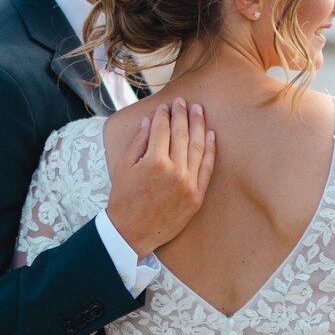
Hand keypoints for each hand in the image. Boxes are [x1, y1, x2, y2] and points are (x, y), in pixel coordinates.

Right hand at [105, 98, 215, 257]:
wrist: (131, 233)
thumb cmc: (124, 199)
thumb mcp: (124, 167)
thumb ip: (139, 141)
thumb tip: (152, 120)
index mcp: (154, 162)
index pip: (163, 130)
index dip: (164, 115)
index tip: (166, 105)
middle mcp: (175, 171)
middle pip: (182, 135)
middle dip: (182, 115)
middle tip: (183, 102)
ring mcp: (188, 184)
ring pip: (198, 147)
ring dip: (199, 126)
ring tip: (198, 110)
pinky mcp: (197, 197)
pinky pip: (207, 168)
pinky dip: (210, 150)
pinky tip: (210, 134)